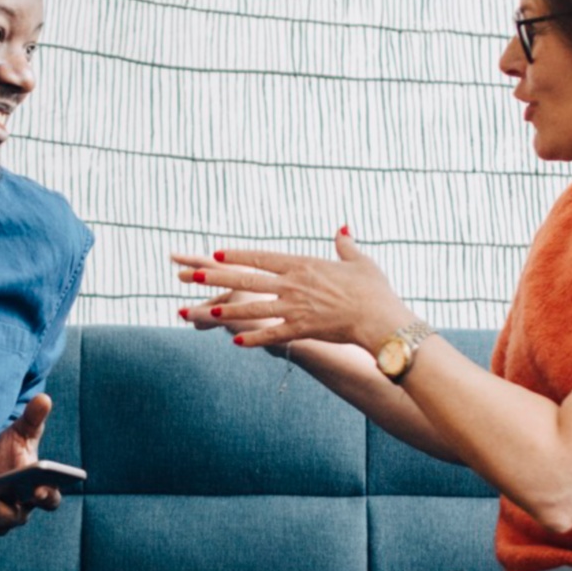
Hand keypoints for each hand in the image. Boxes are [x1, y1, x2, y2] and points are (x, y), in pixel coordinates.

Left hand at [175, 229, 413, 352]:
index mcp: (303, 265)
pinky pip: (272, 335)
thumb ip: (345, 245)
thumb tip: (342, 228)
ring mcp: (295, 308)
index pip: (263, 257)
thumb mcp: (360, 261)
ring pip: (253, 308)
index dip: (238, 255)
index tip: (217, 253)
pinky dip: (254, 339)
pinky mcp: (301, 330)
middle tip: (192, 275)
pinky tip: (236, 342)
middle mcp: (293, 285)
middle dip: (217, 277)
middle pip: (247, 279)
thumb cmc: (373, 289)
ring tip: (205, 311)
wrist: (379, 318)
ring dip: (227, 310)